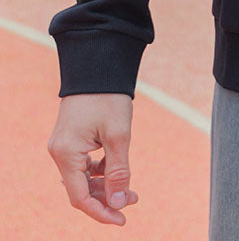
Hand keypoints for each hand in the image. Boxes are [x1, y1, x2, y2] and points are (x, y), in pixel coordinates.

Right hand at [48, 93, 137, 225]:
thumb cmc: (108, 97)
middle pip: (80, 189)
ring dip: (104, 185)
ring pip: (82, 178)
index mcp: (66, 153)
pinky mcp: (70, 138)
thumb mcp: (119, 135)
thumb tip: (119, 202)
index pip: (80, 198)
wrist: (98, 64)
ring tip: (129, 188)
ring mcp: (63, 145)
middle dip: (106, 198)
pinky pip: (82, 164)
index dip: (101, 212)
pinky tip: (116, 168)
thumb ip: (118, 171)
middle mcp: (59, 152)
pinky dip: (99, 171)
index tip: (122, 219)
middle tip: (133, 200)